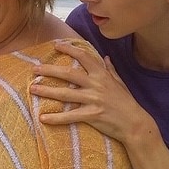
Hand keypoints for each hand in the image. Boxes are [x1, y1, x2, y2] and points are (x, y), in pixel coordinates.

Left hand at [30, 41, 149, 143]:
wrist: (135, 123)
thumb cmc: (126, 102)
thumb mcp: (119, 82)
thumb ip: (110, 69)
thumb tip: (105, 57)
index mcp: (102, 74)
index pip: (84, 56)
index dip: (69, 49)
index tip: (56, 44)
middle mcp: (96, 85)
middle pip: (69, 74)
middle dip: (50, 69)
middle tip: (35, 68)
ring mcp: (93, 100)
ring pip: (65, 94)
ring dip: (47, 91)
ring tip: (33, 88)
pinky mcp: (92, 115)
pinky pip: (70, 116)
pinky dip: (56, 118)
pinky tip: (43, 118)